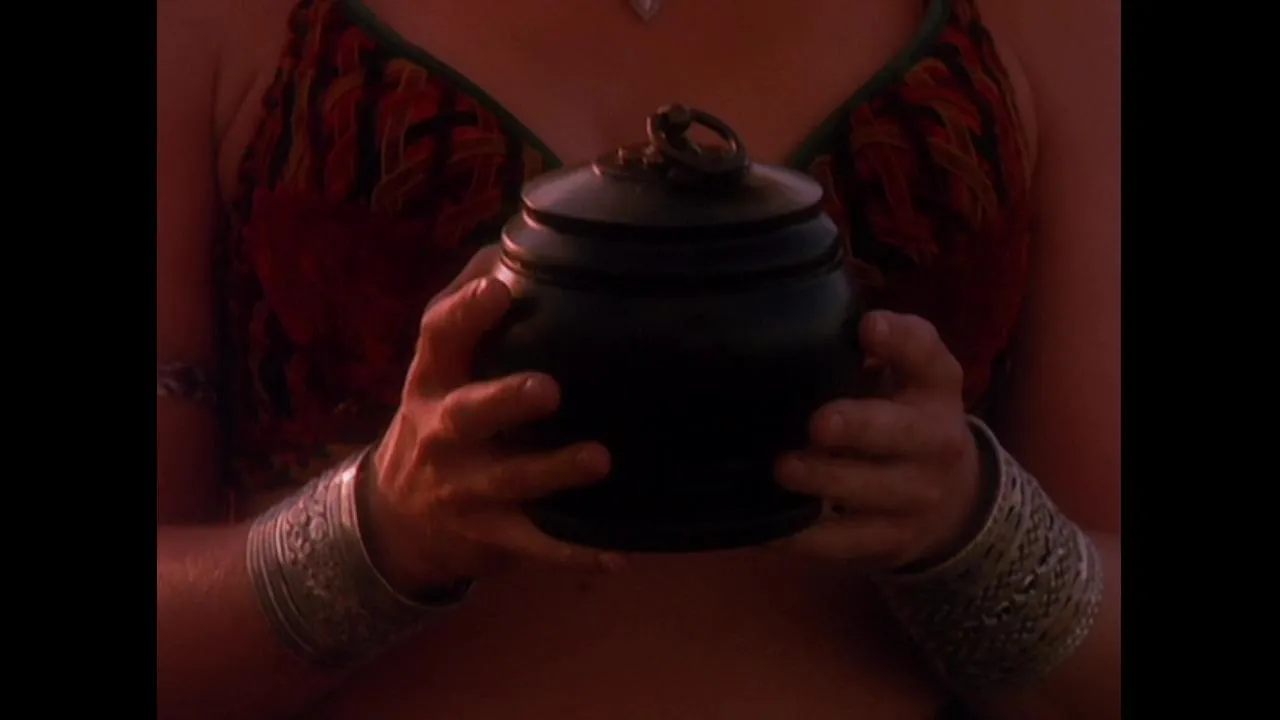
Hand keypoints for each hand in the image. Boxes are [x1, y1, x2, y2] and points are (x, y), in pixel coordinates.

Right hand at [362, 253, 623, 595]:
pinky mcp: (489, 535)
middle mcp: (443, 433)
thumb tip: (509, 245)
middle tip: (549, 389)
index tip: (501, 288)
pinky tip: (618, 555)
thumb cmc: (437, 419)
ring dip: (554, 472)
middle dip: (505, 400)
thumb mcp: (438, 368)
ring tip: (599, 459)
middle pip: (468, 414)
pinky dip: (574, 553)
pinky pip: (534, 547)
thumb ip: (469, 310)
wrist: (395, 520)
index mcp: (433, 381)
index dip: (466, 312)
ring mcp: (465, 488)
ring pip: (510, 481)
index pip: (439, 337)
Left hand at [773, 311, 988, 570]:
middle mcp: (936, 442)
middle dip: (859, 427)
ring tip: (783, 469)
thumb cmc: (908, 420)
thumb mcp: (908, 379)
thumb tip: (804, 327)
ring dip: (825, 480)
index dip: (900, 340)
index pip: (927, 356)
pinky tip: (765, 526)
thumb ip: (874, 351)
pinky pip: (844, 544)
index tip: (868, 327)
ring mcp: (916, 497)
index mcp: (936, 388)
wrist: (957, 502)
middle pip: (901, 432)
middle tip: (818, 423)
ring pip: (871, 492)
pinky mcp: (890, 541)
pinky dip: (804, 537)